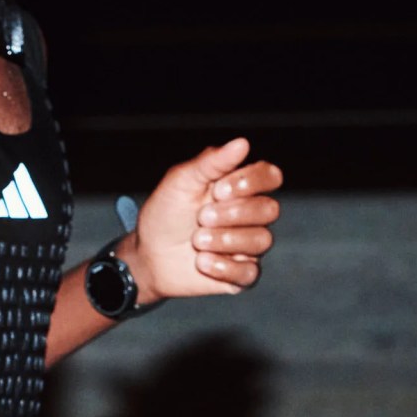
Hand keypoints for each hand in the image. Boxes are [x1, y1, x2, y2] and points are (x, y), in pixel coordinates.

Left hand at [122, 137, 282, 303]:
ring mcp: (248, 245)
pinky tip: (202, 262)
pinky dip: (223, 267)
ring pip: (262, 241)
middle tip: (202, 217)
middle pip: (269, 210)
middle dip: (233, 214)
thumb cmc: (165, 214)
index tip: (217, 190)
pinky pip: (250, 273)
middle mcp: (250, 215)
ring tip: (197, 241)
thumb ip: (211, 162)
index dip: (250, 182)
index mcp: (240, 187)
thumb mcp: (181, 182)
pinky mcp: (241, 274)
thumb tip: (242, 143)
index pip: (270, 176)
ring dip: (225, 241)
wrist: (147, 255)